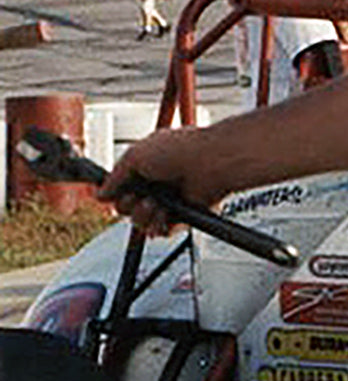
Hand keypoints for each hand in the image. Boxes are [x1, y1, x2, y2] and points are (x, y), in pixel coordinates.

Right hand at [98, 127, 223, 233]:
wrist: (212, 163)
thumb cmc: (182, 150)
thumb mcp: (136, 154)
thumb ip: (114, 176)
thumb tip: (101, 192)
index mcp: (147, 166)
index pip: (121, 188)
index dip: (115, 194)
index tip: (113, 195)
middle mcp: (157, 183)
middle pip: (127, 208)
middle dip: (128, 206)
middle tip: (139, 197)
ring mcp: (169, 200)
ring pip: (141, 221)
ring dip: (143, 215)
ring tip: (154, 203)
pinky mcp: (182, 215)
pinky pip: (161, 231)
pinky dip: (159, 225)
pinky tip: (164, 214)